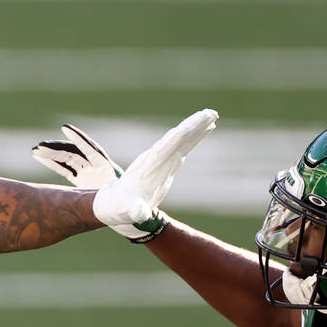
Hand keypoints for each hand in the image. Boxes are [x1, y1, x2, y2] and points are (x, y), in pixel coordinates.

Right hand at [32, 124, 153, 239]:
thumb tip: (141, 212)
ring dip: (51, 154)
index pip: (91, 150)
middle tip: (40, 146)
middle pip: (75, 153)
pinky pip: (64, 168)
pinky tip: (38, 157)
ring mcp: (87, 172)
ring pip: (67, 159)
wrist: (129, 211)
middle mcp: (96, 167)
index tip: (65, 129)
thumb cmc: (132, 207)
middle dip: (58, 148)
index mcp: (107, 169)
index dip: (79, 140)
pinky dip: (52, 162)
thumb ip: (134, 208)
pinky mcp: (81, 178)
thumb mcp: (135, 205)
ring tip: (35, 150)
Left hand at [91, 109, 217, 236]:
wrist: (114, 203)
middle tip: (211, 113)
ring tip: (212, 115)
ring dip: (196, 128)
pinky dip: (195, 137)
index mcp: (149, 166)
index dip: (180, 136)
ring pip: (181, 139)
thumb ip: (135, 211)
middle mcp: (156, 158)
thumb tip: (138, 213)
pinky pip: (183, 146)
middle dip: (192, 126)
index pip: (166, 147)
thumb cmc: (121, 208)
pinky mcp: (167, 163)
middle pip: (176, 138)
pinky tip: (207, 129)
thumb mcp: (128, 211)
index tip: (193, 124)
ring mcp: (162, 159)